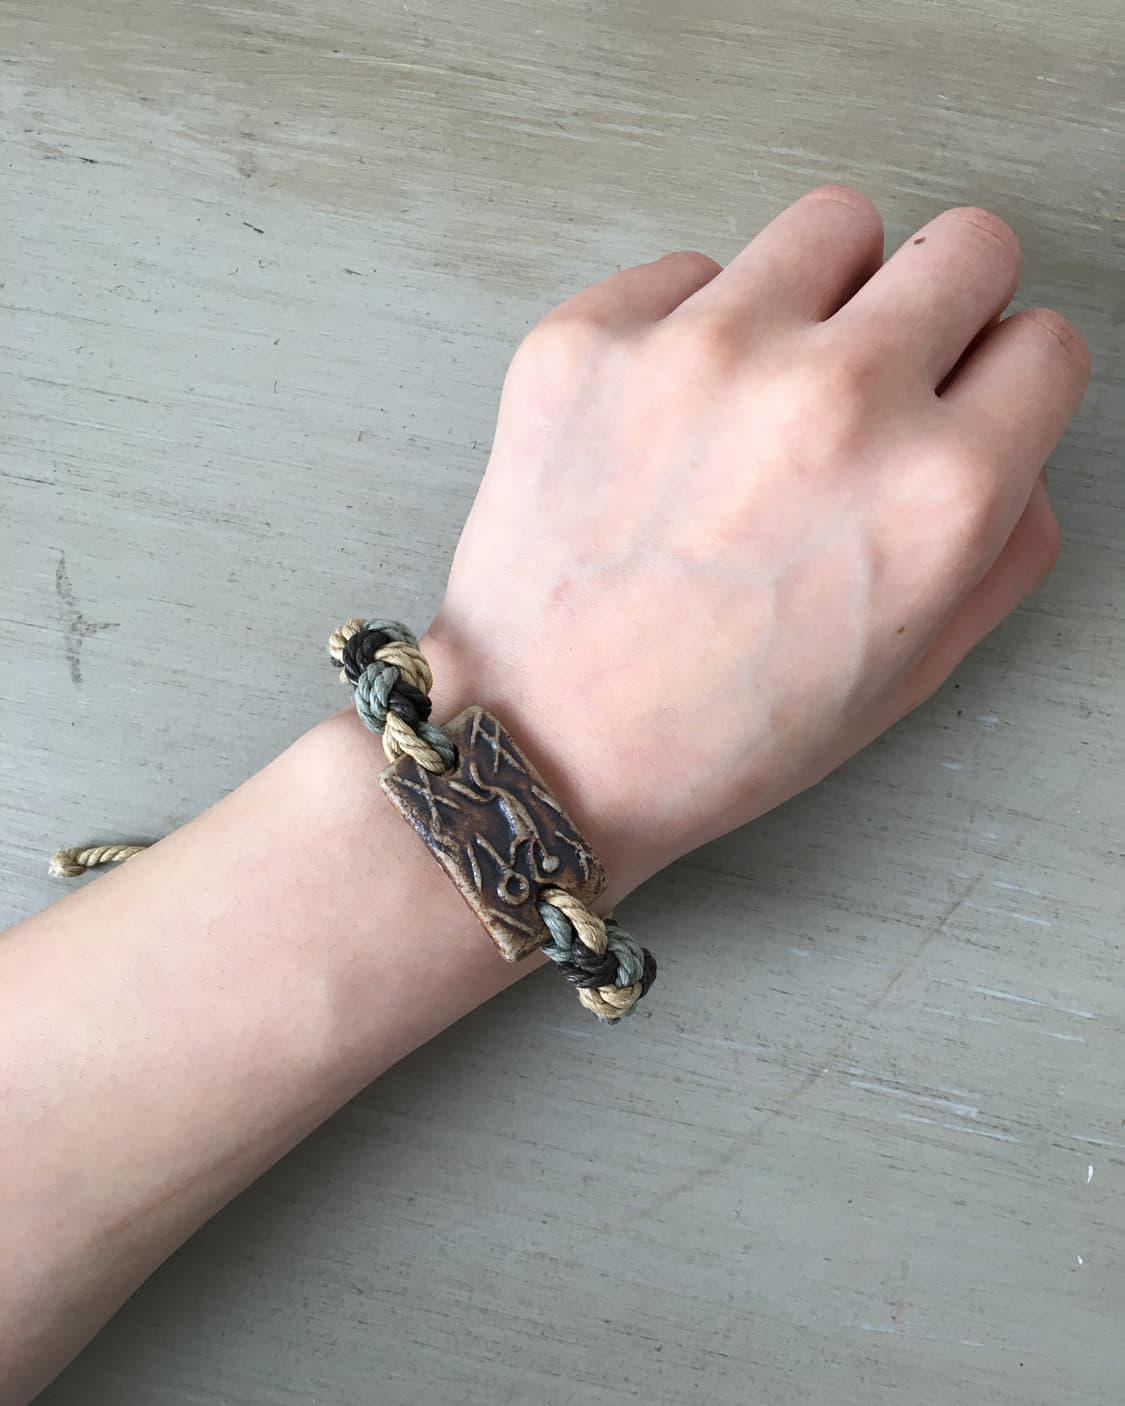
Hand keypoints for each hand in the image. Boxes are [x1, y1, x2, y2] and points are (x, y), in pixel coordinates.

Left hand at [425, 186, 1088, 892]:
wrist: (544, 743)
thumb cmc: (712, 733)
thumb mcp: (908, 674)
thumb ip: (1003, 545)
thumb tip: (1012, 444)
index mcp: (933, 492)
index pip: (1044, 342)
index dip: (1005, 384)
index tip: (964, 401)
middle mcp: (832, 400)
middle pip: (966, 245)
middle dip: (944, 308)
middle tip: (886, 371)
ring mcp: (704, 353)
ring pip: (833, 223)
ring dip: (825, 293)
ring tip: (774, 383)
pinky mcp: (593, 338)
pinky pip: (690, 271)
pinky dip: (693, 325)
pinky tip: (669, 416)